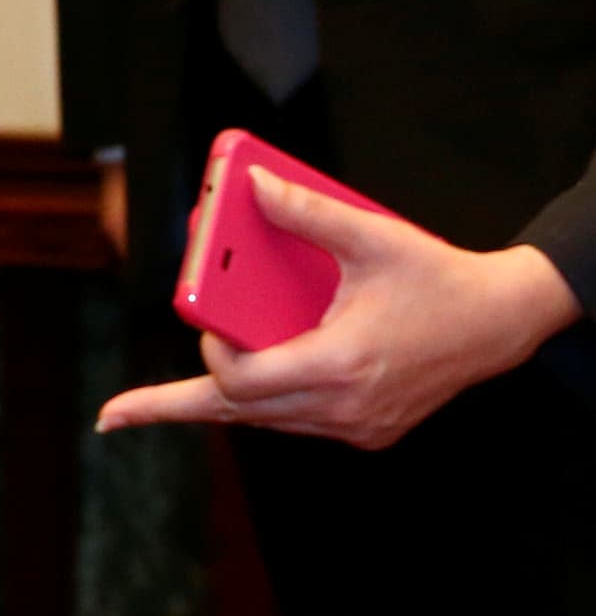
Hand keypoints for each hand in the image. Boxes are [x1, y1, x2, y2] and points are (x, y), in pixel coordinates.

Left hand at [98, 170, 583, 448]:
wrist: (502, 321)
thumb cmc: (438, 278)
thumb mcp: (372, 237)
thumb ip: (305, 212)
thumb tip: (249, 186)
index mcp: (341, 365)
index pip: (242, 382)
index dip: (210, 356)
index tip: (203, 323)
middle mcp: (346, 407)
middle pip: (238, 412)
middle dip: (173, 406)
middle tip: (114, 416)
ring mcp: (358, 425)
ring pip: (265, 420)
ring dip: (219, 401)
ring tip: (150, 406)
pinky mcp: (368, 429)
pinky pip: (294, 420)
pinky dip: (262, 401)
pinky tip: (235, 381)